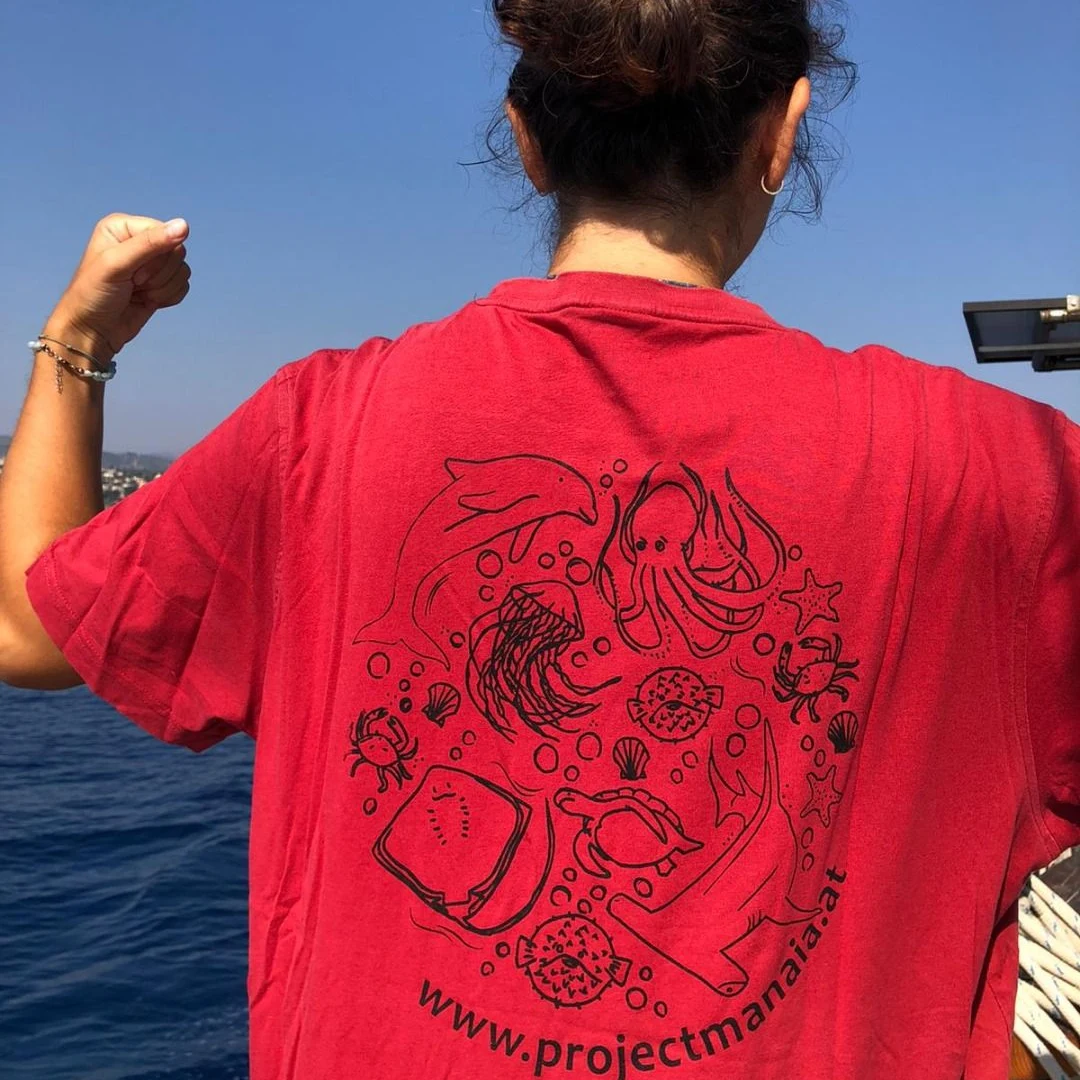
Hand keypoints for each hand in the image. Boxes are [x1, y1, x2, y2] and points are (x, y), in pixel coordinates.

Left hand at [49, 213, 191, 360]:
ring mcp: (151, 263)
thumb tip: (184, 225)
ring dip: (162, 288)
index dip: (156, 257)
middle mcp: (139, 241)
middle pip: (177, 252)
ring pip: (182, 270)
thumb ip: (151, 243)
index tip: (133, 273)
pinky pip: (183, 285)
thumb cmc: (94, 295)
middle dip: (159, 275)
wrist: (91, 331)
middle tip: (134, 284)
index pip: (165, 233)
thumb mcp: (118, 264)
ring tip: (137, 293)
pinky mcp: (161, 283)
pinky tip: (147, 300)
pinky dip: (168, 297)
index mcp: (124, 227)